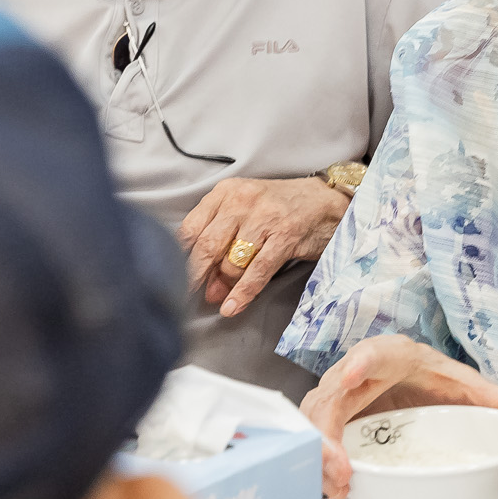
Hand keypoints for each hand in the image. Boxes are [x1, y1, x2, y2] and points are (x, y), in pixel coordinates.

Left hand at [178, 176, 350, 318]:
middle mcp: (243, 201)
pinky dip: (243, 292)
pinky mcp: (286, 235)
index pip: (190, 228)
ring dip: (222, 285)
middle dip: (195, 277)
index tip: (171, 278)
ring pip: (231, 260)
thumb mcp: (245, 212)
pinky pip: (257, 270)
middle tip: (188, 296)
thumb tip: (204, 284)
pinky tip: (233, 306)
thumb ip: (222, 241)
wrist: (326, 201)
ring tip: (219, 299)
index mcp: (226, 192)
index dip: (179, 258)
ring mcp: (265, 217)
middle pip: (207, 246)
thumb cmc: (281, 208)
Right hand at [300, 334, 497, 498]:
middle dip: (328, 429)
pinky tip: (331, 483)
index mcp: (394, 356)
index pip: (375, 352)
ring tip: (338, 480)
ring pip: (313, 420)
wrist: (409, 375)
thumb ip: (495, 400)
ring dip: (319, 452)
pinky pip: (310, 440)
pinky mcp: (328, 421)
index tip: (355, 374)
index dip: (363, 362)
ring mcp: (336, 397)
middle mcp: (356, 372)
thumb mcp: (464, 384)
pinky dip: (316, 462)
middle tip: (341, 464)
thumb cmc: (432, 377)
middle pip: (331, 395)